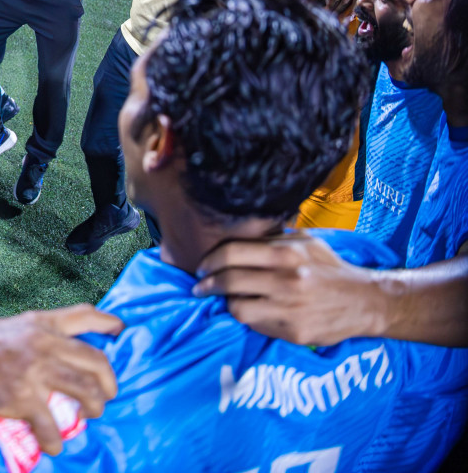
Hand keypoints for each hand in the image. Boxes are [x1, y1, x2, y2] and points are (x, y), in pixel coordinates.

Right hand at [0, 306, 121, 454]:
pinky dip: (57, 440)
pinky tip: (54, 446)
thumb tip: (47, 355)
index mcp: (37, 323)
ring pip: (86, 392)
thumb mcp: (3, 329)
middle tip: (106, 395)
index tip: (121, 330)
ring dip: (94, 409)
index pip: (83, 315)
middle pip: (96, 360)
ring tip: (89, 417)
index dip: (107, 322)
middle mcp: (42, 343)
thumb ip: (29, 338)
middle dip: (109, 382)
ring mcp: (35, 370)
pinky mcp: (24, 398)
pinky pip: (53, 425)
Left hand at [194, 233, 381, 345]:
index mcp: (288, 253)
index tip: (201, 267)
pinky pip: (255, 325)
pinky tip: (254, 312)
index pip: (231, 253)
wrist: (366, 301)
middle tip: (200, 287)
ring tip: (230, 299)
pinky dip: (249, 318)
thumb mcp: (305, 243)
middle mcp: (287, 279)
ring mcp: (291, 308)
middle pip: (229, 281)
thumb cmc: (330, 268)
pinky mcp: (294, 331)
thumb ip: (272, 240)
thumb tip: (233, 236)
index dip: (209, 261)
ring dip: (228, 303)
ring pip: (237, 307)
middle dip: (207, 285)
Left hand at [320, 0, 364, 16]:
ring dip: (344, 11)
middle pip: (344, 1)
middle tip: (332, 15)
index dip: (332, 5)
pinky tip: (348, 14)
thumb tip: (328, 5)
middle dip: (337, 9)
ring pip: (351, 3)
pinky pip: (357, 2)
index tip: (327, 10)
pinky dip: (353, 8)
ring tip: (338, 16)